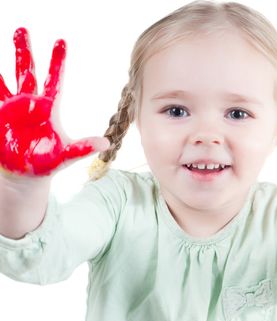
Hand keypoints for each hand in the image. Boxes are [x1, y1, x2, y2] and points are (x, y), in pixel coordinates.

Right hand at [0, 27, 108, 177]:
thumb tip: (106, 144)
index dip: (57, 62)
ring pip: (5, 79)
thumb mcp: (65, 156)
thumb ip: (82, 148)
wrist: (25, 175)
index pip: (54, 80)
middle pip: (26, 71)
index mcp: (48, 108)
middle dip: (23, 51)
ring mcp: (11, 108)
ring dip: (0, 63)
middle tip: (23, 29)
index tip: (61, 41)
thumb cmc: (47, 163)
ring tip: (0, 42)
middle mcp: (29, 103)